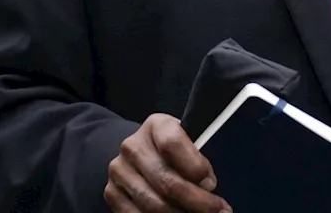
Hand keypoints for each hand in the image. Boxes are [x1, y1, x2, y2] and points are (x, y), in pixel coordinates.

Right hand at [106, 114, 229, 211]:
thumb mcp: (187, 141)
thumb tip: (208, 186)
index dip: (195, 166)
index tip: (212, 183)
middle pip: (166, 179)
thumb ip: (196, 156)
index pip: (173, 143)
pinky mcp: (112, 193)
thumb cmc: (173, 149)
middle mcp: (133, 146)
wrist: (140, 154)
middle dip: (196, 201)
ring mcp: (119, 170)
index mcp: (156, 125)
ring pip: (153, 203)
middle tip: (218, 211)